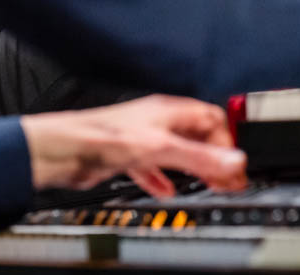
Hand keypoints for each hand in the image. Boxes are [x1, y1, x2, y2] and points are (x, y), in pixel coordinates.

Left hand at [19, 95, 246, 197]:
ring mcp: (142, 138)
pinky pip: (154, 166)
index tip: (236, 165)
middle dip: (214, 157)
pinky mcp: (127, 155)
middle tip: (228, 179)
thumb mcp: (160, 148)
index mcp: (169, 111)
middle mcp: (157, 121)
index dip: (227, 141)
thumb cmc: (103, 137)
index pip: (212, 119)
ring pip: (177, 152)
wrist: (63, 150)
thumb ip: (199, 157)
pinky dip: (164, 179)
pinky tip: (166, 190)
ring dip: (194, 169)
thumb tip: (235, 161)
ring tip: (208, 185)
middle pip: (197, 136)